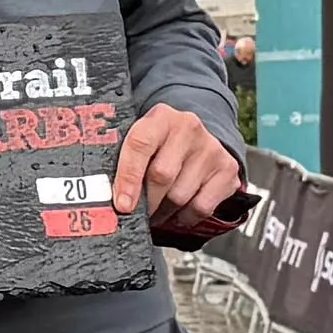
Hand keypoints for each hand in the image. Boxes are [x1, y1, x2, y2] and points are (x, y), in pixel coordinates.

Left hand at [113, 105, 240, 237]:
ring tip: (159, 207)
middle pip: (161, 176)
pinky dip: (186, 215)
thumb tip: (106, 198)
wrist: (198, 136)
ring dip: (165, 210)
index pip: (140, 145)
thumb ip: (124, 160)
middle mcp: (188, 128)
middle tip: (138, 212)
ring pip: (180, 196)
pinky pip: (202, 207)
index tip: (122, 205)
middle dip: (147, 201)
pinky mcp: (227, 169)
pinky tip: (180, 209)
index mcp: (160, 117)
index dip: (128, 178)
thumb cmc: (160, 144)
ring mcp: (210, 149)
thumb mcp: (142, 139)